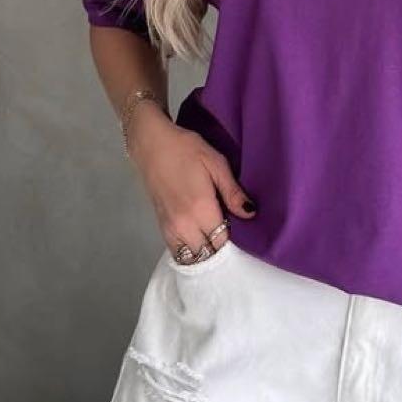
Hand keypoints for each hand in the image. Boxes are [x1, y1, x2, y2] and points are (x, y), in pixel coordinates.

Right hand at [126, 101, 256, 257]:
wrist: (151, 144)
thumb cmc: (186, 149)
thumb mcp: (216, 163)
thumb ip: (233, 192)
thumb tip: (250, 214)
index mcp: (201, 210)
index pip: (222, 243)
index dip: (234, 242)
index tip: (243, 235)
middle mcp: (184, 225)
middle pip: (207, 254)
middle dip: (220, 251)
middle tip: (231, 237)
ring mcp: (170, 228)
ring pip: (191, 257)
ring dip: (205, 254)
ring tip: (215, 241)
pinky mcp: (161, 226)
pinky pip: (177, 252)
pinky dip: (190, 252)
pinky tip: (200, 242)